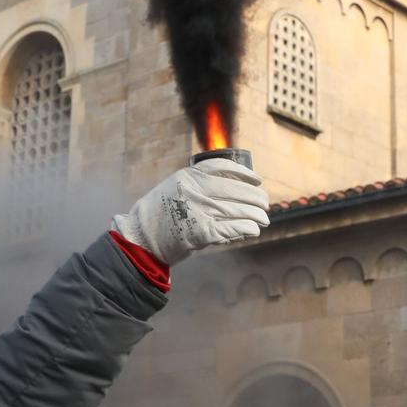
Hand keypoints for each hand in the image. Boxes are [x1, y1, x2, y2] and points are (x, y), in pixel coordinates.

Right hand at [113, 159, 269, 266]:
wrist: (141, 239)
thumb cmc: (158, 214)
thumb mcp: (174, 187)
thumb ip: (197, 184)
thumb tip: (231, 185)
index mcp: (188, 176)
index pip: (223, 168)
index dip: (244, 173)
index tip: (257, 179)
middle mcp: (194, 191)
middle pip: (235, 190)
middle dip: (255, 197)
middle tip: (265, 203)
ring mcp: (199, 212)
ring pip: (237, 210)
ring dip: (255, 215)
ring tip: (264, 218)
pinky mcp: (202, 233)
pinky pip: (232, 229)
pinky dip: (246, 229)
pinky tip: (253, 229)